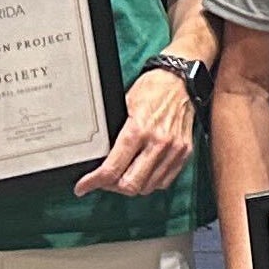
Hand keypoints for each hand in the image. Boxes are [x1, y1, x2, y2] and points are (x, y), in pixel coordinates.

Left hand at [73, 64, 198, 197]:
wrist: (180, 81)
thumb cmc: (151, 90)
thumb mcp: (123, 105)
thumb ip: (114, 134)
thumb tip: (98, 157)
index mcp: (138, 129)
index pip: (112, 169)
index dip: (94, 182)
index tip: (83, 187)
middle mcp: (158, 142)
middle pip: (131, 185)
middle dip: (112, 187)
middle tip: (104, 181)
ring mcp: (174, 150)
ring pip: (147, 187)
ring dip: (132, 185)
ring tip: (123, 175)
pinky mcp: (185, 153)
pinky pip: (164, 181)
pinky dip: (150, 182)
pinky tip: (142, 172)